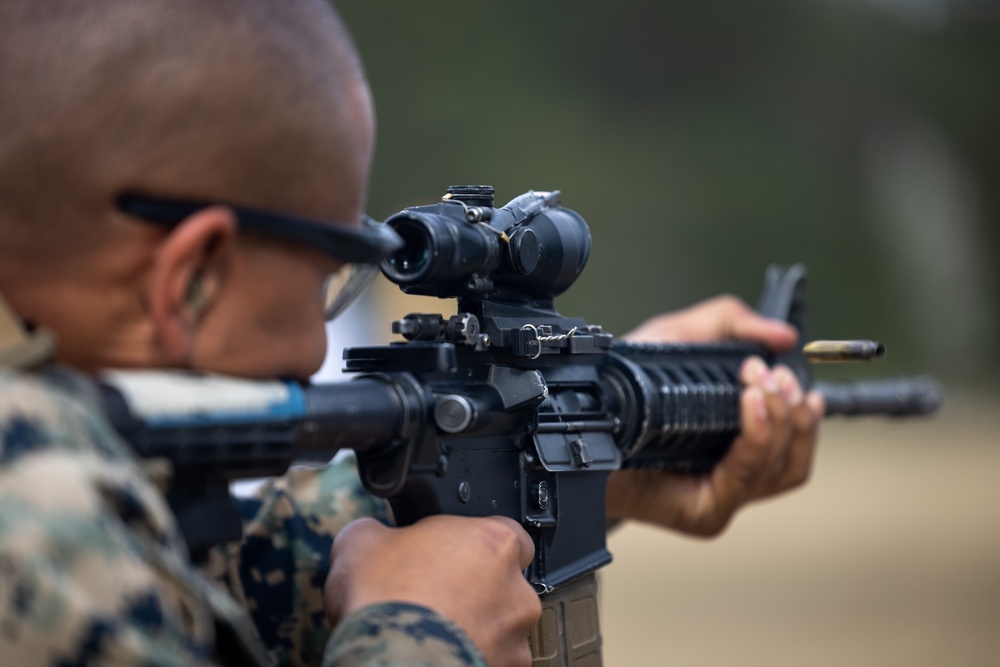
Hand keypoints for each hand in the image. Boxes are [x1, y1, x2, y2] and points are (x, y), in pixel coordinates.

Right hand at [325, 515, 540, 666]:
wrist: (390, 659)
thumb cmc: (386, 597)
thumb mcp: (361, 541)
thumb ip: (381, 529)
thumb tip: (375, 534)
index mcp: (495, 542)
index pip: (504, 532)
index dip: (472, 543)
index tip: (446, 553)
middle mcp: (517, 590)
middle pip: (504, 582)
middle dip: (475, 589)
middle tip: (434, 595)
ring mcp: (516, 637)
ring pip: (500, 626)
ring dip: (475, 626)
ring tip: (433, 630)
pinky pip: (493, 659)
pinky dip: (471, 656)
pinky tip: (438, 652)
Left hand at [607, 295, 824, 535]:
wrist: (582, 415)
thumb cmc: (624, 385)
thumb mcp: (680, 337)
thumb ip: (730, 323)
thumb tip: (784, 335)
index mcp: (732, 445)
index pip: (792, 443)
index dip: (803, 412)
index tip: (787, 372)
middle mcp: (729, 476)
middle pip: (793, 460)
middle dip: (795, 413)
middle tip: (773, 375)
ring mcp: (718, 497)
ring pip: (780, 471)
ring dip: (782, 424)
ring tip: (762, 387)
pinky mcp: (702, 512)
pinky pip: (745, 480)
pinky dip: (756, 440)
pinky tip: (750, 408)